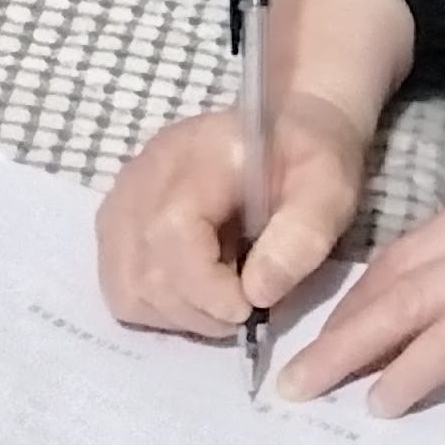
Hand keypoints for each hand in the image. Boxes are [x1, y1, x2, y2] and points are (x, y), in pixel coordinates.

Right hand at [95, 90, 372, 336]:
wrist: (285, 130)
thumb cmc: (308, 157)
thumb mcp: (329, 188)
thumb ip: (302, 234)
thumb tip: (258, 294)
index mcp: (195, 159)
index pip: (171, 235)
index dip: (205, 288)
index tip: (250, 307)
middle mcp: (142, 179)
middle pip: (143, 273)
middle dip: (200, 310)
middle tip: (247, 307)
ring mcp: (121, 202)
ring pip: (126, 289)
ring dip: (178, 314)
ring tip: (224, 295)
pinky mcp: (115, 223)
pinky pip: (120, 285)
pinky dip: (158, 305)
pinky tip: (198, 289)